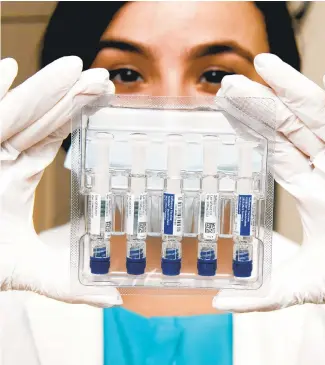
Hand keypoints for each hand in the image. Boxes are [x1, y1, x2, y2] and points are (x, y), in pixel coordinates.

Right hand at [0, 57, 121, 306]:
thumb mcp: (28, 273)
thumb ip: (69, 285)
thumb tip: (116, 298)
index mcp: (18, 174)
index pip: (53, 136)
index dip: (78, 116)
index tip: (107, 97)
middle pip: (39, 120)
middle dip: (68, 96)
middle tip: (103, 77)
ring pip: (11, 114)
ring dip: (40, 89)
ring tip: (73, 67)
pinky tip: (4, 67)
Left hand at [213, 53, 324, 311]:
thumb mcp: (308, 284)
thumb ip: (264, 295)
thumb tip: (218, 304)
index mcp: (313, 191)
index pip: (274, 150)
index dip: (249, 129)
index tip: (223, 109)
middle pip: (292, 128)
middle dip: (262, 103)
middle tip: (228, 82)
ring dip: (297, 90)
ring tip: (265, 65)